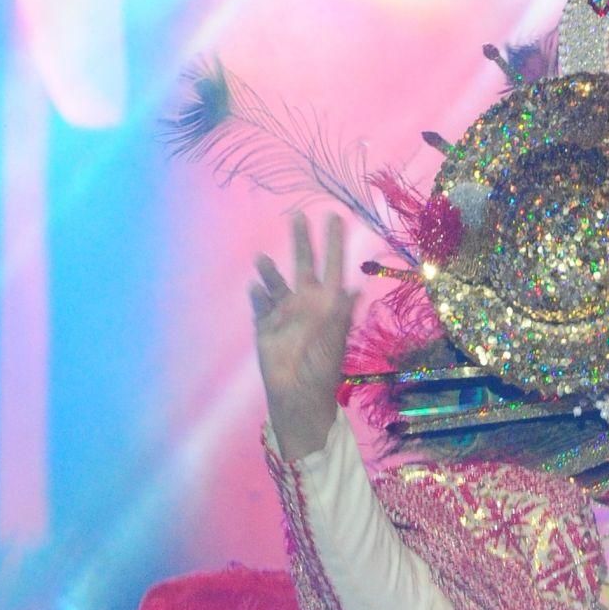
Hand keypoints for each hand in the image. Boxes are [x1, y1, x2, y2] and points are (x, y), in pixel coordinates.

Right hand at [251, 212, 354, 461]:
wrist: (298, 393)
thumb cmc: (322, 367)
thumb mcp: (334, 336)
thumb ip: (339, 311)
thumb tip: (353, 288)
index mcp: (328, 302)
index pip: (332, 266)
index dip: (334, 243)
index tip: (335, 217)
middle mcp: (307, 302)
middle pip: (303, 265)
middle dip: (302, 242)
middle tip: (298, 216)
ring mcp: (285, 313)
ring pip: (276, 282)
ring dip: (269, 270)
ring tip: (262, 259)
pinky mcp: (266, 326)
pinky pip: (260, 305)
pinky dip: (258, 296)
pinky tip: (256, 288)